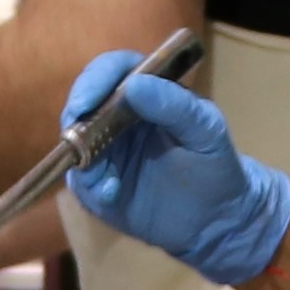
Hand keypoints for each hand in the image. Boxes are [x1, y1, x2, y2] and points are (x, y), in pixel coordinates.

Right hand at [55, 56, 289, 287]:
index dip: (96, 79)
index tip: (87, 99)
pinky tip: (112, 195)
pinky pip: (82, 183)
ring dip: (82, 157)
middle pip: (83, 102)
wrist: (215, 218)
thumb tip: (135, 84)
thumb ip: (175, 105)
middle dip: (76, 115)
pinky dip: (93, 188)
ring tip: (105, 174)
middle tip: (76, 132)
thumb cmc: (213, 163)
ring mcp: (105, 152)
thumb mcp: (206, 131)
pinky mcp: (98, 186)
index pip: (113, 71)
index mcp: (146, 92)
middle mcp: (118, 117)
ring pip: (74, 144)